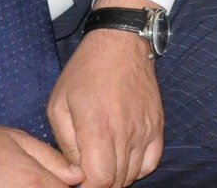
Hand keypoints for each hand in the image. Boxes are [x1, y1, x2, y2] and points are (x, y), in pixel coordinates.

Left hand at [46, 18, 164, 187]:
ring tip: (103, 164)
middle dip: (100, 184)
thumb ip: (65, 143)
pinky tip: (124, 160)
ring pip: (133, 174)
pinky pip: (151, 162)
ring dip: (117, 177)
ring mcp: (145, 130)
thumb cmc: (85, 71)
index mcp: (98, 129)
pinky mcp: (157, 125)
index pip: (99, 181)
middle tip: (88, 172)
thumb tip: (74, 171)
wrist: (121, 43)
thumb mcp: (59, 104)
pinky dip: (138, 169)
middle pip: (116, 181)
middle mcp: (125, 133)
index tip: (78, 182)